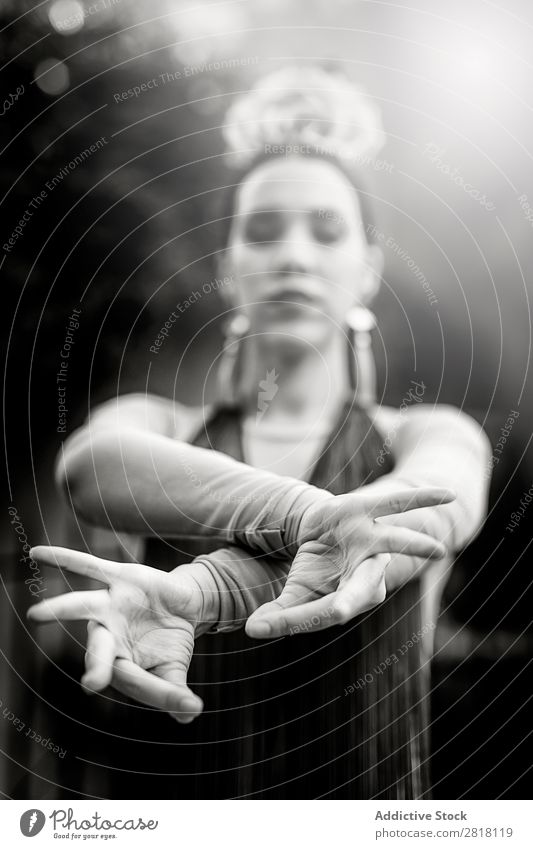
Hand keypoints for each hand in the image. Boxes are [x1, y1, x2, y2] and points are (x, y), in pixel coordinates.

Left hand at [26, 546, 214, 722]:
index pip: (125, 678)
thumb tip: (192, 714)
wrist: (186, 606)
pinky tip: (37, 553)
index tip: (181, 705)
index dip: (149, 689)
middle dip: (98, 665)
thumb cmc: (171, 643)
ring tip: (35, 615)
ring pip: (81, 606)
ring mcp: (110, 604)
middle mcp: (107, 633)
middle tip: (94, 683)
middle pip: (99, 650)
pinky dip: (65, 558)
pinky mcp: (119, 576)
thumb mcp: (174, 671)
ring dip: (59, 609)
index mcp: (116, 662)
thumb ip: (172, 693)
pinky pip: (90, 566)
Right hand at [245, 486, 453, 637]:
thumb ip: (282, 615)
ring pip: (393, 543)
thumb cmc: (314, 574)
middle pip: (356, 590)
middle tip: (337, 610)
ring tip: (438, 552)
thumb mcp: (295, 594)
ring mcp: (368, 542)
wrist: (322, 538)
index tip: (266, 627)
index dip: (295, 620)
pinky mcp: (362, 510)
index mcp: (347, 598)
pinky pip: (395, 503)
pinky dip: (421, 498)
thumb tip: (252, 631)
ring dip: (415, 546)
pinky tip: (449, 495)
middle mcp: (364, 574)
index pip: (319, 612)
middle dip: (348, 600)